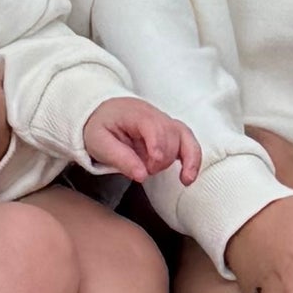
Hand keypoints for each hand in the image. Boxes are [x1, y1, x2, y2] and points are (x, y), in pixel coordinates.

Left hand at [82, 99, 202, 195]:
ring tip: (183, 179)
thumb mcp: (99, 143)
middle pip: (170, 135)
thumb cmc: (99, 127)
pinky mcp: (171, 132)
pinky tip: (189, 177)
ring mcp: (165, 122)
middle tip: (144, 170)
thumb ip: (120, 158)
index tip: (154, 163)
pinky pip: (188, 142)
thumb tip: (142, 175)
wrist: (101, 113)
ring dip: (185, 159)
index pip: (153, 125)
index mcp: (135, 113)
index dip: (158, 144)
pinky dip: (193, 158)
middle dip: (162, 158)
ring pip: (185, 137)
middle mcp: (155, 115)